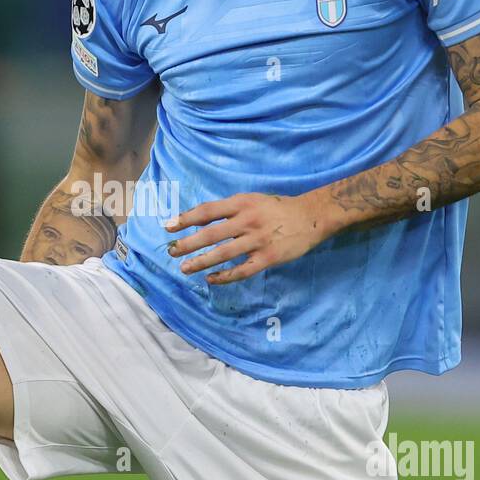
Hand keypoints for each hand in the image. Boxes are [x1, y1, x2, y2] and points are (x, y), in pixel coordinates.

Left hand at [164, 191, 328, 284]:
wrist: (311, 215)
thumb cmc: (277, 208)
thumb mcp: (252, 200)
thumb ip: (229, 209)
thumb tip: (200, 220)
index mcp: (241, 203)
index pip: (207, 211)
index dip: (186, 219)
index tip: (169, 226)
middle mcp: (247, 221)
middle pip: (211, 234)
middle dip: (188, 244)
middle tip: (172, 252)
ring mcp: (257, 240)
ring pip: (223, 253)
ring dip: (201, 262)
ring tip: (185, 268)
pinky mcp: (268, 257)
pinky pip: (242, 270)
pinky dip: (225, 276)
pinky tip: (212, 279)